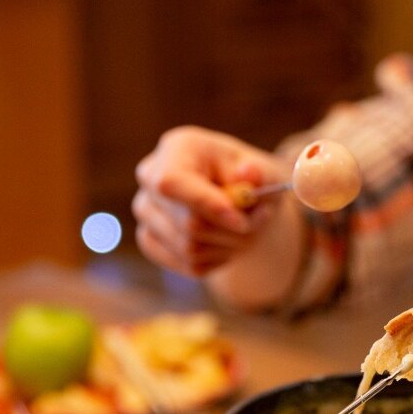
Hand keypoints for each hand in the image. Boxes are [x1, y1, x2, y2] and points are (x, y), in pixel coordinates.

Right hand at [133, 126, 290, 275]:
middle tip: (261, 218)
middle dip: (232, 231)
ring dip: (230, 246)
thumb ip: (261, 174)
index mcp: (177, 148)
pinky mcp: (149, 239)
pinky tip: (227, 241)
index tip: (240, 223)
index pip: (173, 183)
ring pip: (190, 249)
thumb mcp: (266, 171)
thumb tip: (248, 174)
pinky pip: (189, 265)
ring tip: (245, 229)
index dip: (206, 206)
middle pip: (188, 223)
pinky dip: (218, 259)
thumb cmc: (251, 180)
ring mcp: (146, 210)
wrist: (240, 201)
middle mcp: (150, 177)